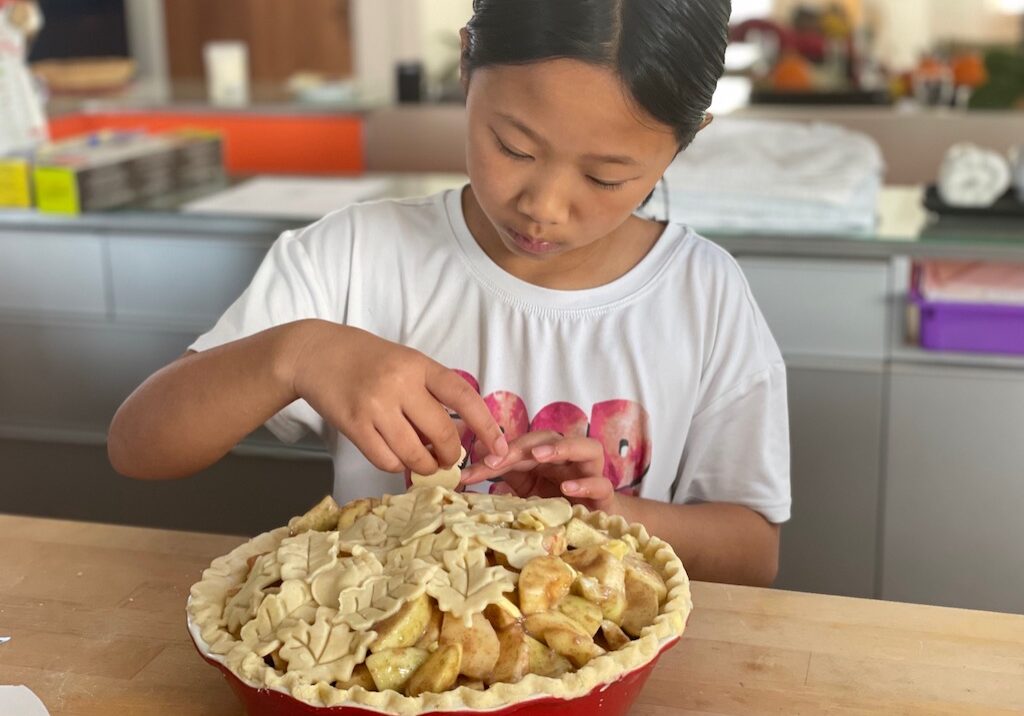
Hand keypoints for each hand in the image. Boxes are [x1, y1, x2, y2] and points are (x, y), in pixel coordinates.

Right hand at [290, 321, 506, 474]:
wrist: (315, 352)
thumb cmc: (367, 359)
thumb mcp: (405, 362)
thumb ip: (430, 391)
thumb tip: (456, 436)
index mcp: (420, 365)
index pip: (464, 397)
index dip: (486, 426)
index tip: (500, 448)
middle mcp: (400, 384)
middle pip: (442, 434)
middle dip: (451, 455)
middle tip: (447, 459)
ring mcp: (375, 405)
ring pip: (414, 453)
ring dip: (424, 466)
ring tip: (422, 462)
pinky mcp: (353, 425)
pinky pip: (386, 460)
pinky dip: (395, 465)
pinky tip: (394, 456)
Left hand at [461, 430, 618, 513]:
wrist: (591, 527)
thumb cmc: (558, 503)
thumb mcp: (527, 489)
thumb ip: (506, 473)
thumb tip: (474, 460)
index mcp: (549, 455)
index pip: (523, 445)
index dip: (500, 454)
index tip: (475, 469)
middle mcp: (571, 458)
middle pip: (552, 437)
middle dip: (526, 445)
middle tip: (503, 455)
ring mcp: (590, 473)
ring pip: (588, 447)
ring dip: (563, 447)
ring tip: (540, 455)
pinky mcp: (604, 495)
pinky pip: (601, 483)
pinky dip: (585, 483)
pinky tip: (568, 487)